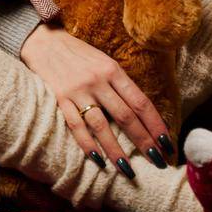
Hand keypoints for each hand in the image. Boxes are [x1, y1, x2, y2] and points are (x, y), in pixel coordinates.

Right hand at [19, 22, 173, 173]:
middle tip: (158, 162)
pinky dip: (87, 144)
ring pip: (102, 125)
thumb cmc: (79, 55)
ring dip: (116, 149)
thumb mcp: (104, 62)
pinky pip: (76, 126)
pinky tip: (97, 160)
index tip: (167, 143)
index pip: (140, 102)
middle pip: (126, 116)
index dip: (156, 124)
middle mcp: (98, 80)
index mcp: (114, 70)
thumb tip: (141, 113)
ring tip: (128, 169)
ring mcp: (79, 91)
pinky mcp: (60, 98)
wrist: (44, 42)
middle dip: (144, 141)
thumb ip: (120, 85)